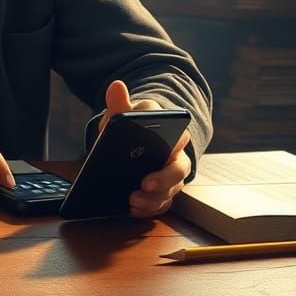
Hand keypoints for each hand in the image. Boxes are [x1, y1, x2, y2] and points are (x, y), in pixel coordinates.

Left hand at [98, 80, 190, 218]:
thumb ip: (118, 103)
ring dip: (154, 197)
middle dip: (164, 178)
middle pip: (180, 167)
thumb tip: (116, 85)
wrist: (131, 140)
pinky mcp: (165, 190)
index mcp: (169, 129)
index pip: (179, 133)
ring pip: (172, 189)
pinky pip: (163, 202)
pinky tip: (133, 210)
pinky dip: (149, 208)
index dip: (173, 142)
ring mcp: (172, 173)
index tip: (165, 148)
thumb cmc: (128, 125)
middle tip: (144, 183)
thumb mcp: (121, 113)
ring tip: (132, 200)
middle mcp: (177, 152)